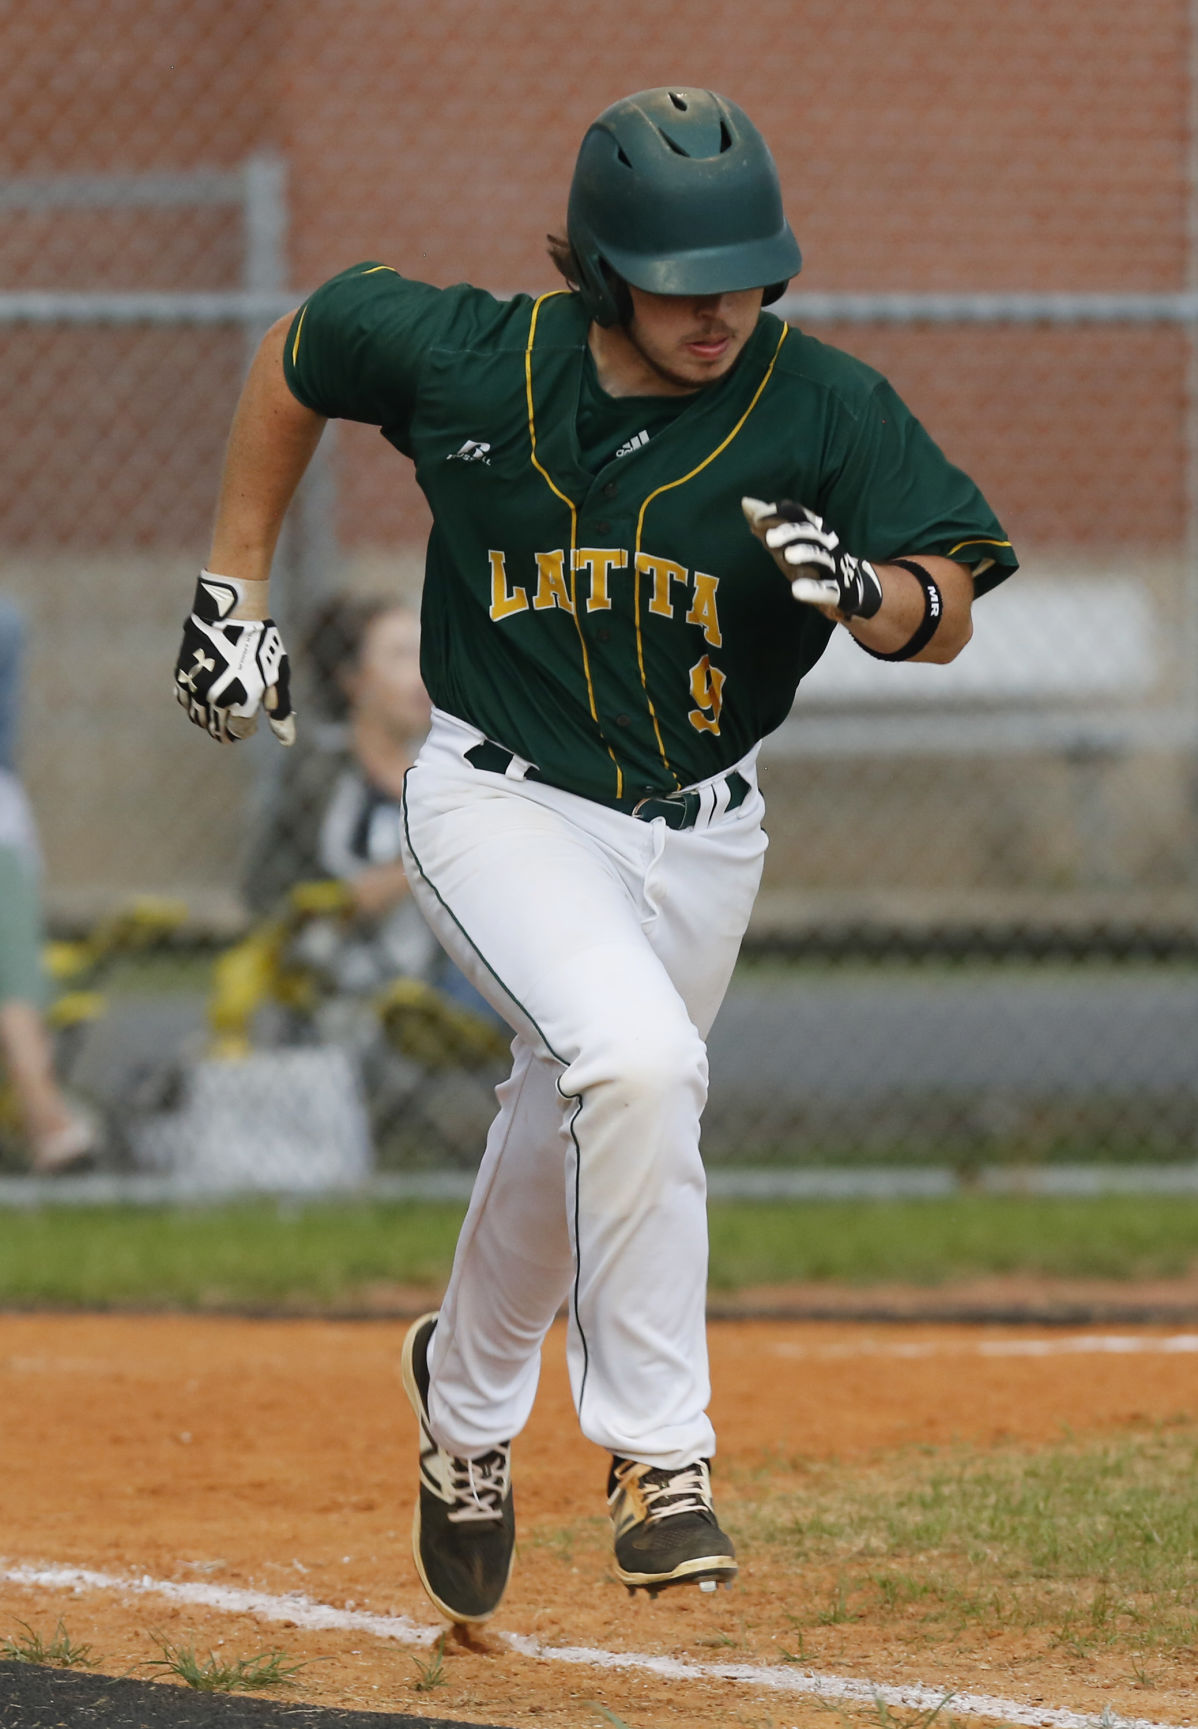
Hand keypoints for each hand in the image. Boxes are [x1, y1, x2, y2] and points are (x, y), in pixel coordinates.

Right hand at [174, 572, 295, 744]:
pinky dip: (193, 705)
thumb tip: (287, 741)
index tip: (252, 721)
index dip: (247, 729)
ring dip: (209, 720)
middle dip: (227, 730)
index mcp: (241, 702)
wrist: (230, 613)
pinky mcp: (182, 675)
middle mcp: (216, 699)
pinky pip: (184, 701)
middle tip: (234, 722)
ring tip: (220, 711)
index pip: (239, 731)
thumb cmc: (260, 644)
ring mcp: (196, 688)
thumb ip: (280, 711)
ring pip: (198, 718)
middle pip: (217, 729)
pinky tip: (204, 697)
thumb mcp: (276, 677)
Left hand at [742, 497, 882, 619]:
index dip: (779, 513)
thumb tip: (745, 502)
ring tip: (787, 556)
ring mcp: (833, 567)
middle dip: (790, 532)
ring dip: (805, 554)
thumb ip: (767, 524)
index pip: (798, 515)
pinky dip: (814, 590)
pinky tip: (797, 591)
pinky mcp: (838, 591)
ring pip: (821, 557)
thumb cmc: (811, 560)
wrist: (850, 587)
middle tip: (769, 538)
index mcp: (814, 530)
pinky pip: (827, 590)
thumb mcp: (787, 542)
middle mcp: (825, 544)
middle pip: (810, 533)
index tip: (757, 518)